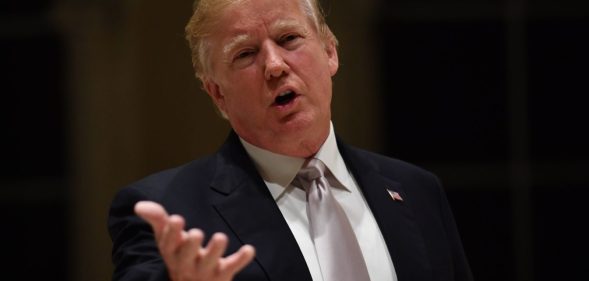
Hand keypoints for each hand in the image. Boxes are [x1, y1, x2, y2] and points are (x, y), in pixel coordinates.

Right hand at [134, 201, 255, 280]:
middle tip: (196, 233)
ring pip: (209, 263)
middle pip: (187, 256)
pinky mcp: (223, 274)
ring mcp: (205, 270)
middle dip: (191, 245)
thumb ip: (157, 219)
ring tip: (221, 237)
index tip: (176, 219)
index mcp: (172, 253)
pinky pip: (231, 268)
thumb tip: (138, 205)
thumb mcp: (167, 238)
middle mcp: (186, 263)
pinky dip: (240, 259)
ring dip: (215, 251)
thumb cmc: (180, 255)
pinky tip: (249, 249)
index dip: (172, 232)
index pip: (168, 244)